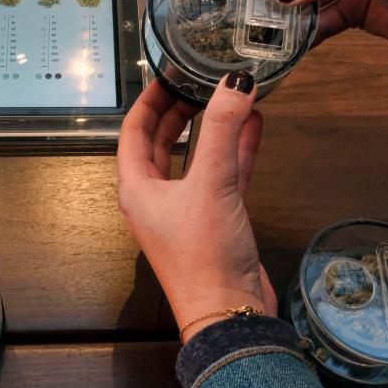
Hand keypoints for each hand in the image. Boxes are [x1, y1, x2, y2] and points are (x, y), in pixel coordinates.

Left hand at [117, 74, 276, 343]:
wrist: (230, 313)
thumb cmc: (204, 257)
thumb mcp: (212, 184)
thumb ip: (223, 130)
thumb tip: (234, 83)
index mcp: (137, 188)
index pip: (133, 131)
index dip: (149, 100)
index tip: (166, 74)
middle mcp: (156, 197)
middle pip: (161, 142)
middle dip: (179, 111)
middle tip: (196, 82)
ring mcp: (185, 209)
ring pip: (195, 158)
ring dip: (211, 129)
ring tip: (227, 98)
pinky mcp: (215, 220)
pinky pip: (223, 175)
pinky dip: (236, 151)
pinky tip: (253, 128)